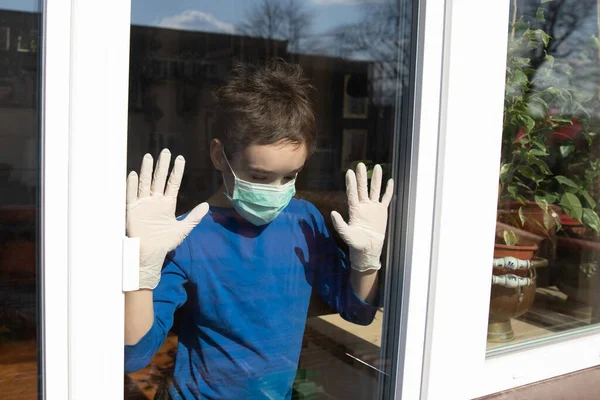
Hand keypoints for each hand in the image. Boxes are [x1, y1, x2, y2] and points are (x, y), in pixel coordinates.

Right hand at [126, 149, 208, 288]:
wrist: (150, 254)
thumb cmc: (165, 242)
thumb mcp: (183, 229)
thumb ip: (194, 217)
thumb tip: (207, 206)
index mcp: (167, 204)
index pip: (172, 183)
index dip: (177, 171)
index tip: (180, 158)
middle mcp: (155, 201)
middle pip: (158, 179)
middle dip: (162, 166)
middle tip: (166, 151)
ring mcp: (143, 204)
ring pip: (144, 183)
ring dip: (146, 170)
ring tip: (149, 157)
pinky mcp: (132, 210)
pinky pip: (131, 195)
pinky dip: (132, 185)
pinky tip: (133, 174)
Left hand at [331, 163, 392, 271]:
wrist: (368, 249)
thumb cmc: (356, 244)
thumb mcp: (347, 235)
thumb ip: (340, 224)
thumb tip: (333, 213)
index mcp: (355, 210)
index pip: (352, 193)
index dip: (351, 183)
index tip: (349, 172)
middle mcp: (364, 206)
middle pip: (362, 188)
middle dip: (361, 176)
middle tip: (360, 164)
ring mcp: (373, 208)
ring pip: (375, 190)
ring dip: (376, 179)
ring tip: (377, 167)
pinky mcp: (382, 212)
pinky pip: (386, 199)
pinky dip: (388, 191)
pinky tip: (390, 181)